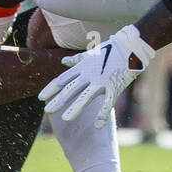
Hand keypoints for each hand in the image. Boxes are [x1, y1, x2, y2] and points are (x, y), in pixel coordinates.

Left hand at [39, 25, 156, 126]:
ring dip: (76, 107)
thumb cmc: (110, 50)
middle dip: (58, 100)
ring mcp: (101, 80)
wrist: (130, 46)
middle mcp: (89, 74)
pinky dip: (102, 114)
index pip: (63, 79)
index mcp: (83, 67)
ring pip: (86, 96)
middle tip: (47, 110)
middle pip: (70, 88)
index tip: (40, 98)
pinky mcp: (114, 86)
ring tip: (66, 119)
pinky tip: (97, 125)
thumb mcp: (90, 54)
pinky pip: (107, 102)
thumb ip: (76, 60)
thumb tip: (63, 61)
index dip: (51, 88)